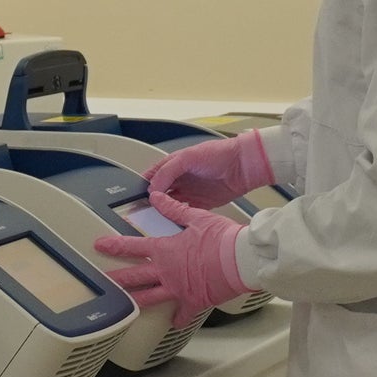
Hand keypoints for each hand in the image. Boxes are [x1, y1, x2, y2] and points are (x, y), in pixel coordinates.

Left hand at [89, 190, 247, 322]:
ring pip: (150, 298)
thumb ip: (173, 209)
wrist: (242, 260)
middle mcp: (167, 272)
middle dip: (117, 279)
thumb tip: (156, 197)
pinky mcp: (193, 302)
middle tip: (103, 282)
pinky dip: (177, 319)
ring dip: (135, 301)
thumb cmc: (223, 238)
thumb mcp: (197, 218)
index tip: (99, 245)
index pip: (133, 246)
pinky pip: (182, 314)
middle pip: (135, 277)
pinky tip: (173, 322)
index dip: (114, 246)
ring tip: (123, 305)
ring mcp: (178, 289)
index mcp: (166, 250)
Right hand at [144, 128, 275, 211]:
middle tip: (142, 211)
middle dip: (150, 201)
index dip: (143, 185)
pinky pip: (185, 213)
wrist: (242, 166)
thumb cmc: (218, 154)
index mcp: (174, 165)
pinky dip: (179, 218)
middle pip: (159, 193)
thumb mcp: (187, 157)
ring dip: (163, 211)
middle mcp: (180, 179)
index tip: (134, 197)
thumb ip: (168, 171)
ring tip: (155, 219)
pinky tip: (173, 222)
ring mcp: (190, 193)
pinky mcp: (201, 204)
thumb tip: (152, 187)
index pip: (152, 176)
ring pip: (170, 204)